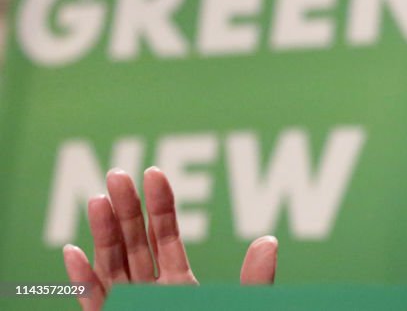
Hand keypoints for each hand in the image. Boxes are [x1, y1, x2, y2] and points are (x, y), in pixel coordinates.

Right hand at [62, 166, 276, 309]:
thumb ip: (254, 283)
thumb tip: (268, 240)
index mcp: (181, 289)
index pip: (167, 239)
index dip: (160, 206)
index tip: (155, 173)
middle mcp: (150, 298)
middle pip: (134, 246)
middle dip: (125, 210)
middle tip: (117, 173)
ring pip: (111, 269)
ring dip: (103, 235)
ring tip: (97, 198)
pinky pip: (94, 305)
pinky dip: (82, 281)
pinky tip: (73, 252)